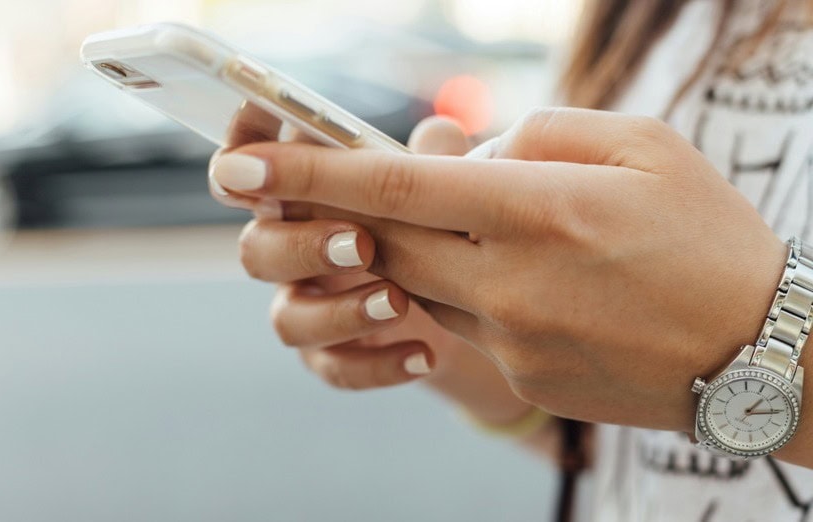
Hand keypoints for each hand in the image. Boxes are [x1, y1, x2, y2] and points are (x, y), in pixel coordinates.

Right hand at [209, 114, 529, 422]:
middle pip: (257, 250)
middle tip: (362, 244)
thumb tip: (440, 133)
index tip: (255, 155)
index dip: (241, 155)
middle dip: (302, 246)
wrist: (464, 306)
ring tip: (400, 302)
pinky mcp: (332, 355)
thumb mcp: (440, 188)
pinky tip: (424, 354)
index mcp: (304, 197)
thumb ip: (433, 159)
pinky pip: (334, 368)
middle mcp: (293, 250)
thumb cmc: (435, 225)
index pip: (250, 171)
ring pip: (287, 319)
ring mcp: (308, 306)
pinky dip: (378, 364)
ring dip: (339, 311)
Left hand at [210, 107, 788, 434]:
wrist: (759, 351)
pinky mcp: (520, 375)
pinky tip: (520, 277)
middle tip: (330, 187)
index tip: (240, 166)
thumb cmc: (709, 234)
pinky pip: (461, 323)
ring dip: (418, 247)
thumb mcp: (641, 146)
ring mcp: (512, 340)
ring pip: (418, 283)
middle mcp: (513, 282)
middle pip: (386, 240)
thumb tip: (473, 152)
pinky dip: (464, 288)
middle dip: (346, 211)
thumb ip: (541, 134)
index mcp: (542, 210)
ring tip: (477, 226)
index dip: (309, 172)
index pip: (396, 186)